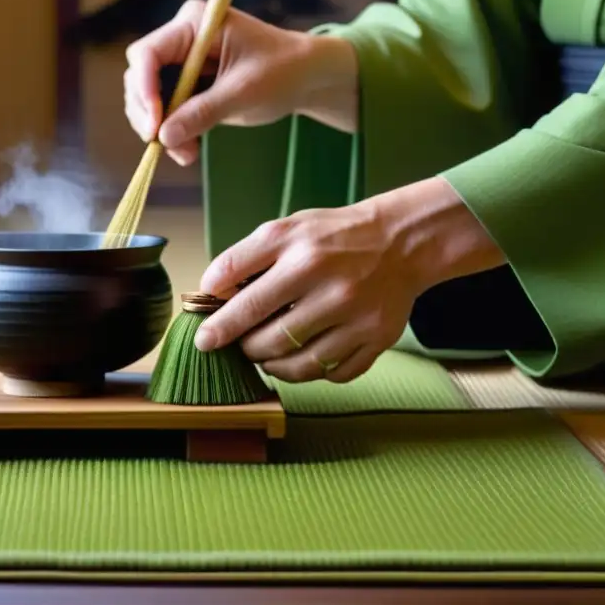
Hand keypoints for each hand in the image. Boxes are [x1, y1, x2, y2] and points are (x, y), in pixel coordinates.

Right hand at [123, 0, 358, 166]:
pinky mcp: (188, 84)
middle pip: (140, 76)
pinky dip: (173, 132)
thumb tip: (163, 137)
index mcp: (194, 23)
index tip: (153, 124)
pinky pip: (166, 110)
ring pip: (149, 98)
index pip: (148, 54)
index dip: (144, 89)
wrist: (306, 77)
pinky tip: (188, 151)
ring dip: (160, 129)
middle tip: (160, 144)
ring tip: (186, 154)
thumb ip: (202, 113)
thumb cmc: (282, 71)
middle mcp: (182, 38)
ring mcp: (183, 62)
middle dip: (148, 113)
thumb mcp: (243, 93)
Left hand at [192, 177, 506, 383]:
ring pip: (300, 366)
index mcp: (305, 259)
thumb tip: (208, 293)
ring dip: (273, 365)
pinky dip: (311, 372)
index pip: (250, 304)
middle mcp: (334, 292)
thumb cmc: (331, 236)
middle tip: (240, 342)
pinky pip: (333, 374)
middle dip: (246, 347)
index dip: (221, 327)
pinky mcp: (378, 341)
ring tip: (264, 353)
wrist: (400, 242)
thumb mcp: (283, 230)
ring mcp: (359, 321)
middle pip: (272, 341)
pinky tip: (302, 356)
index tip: (204, 340)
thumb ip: (241, 258)